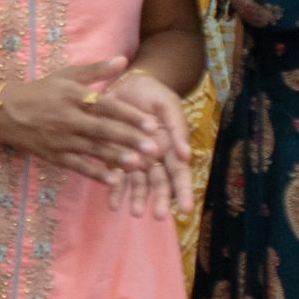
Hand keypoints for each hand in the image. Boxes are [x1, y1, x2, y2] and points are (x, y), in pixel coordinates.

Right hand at [0, 56, 163, 186]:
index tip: (152, 123)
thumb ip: (96, 70)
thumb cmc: (41, 91)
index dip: (130, 115)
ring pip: (93, 150)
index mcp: (72, 95)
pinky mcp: (54, 156)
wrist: (5, 111)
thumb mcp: (66, 75)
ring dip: (116, 158)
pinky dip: (96, 174)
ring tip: (139, 165)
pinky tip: (114, 180)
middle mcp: (68, 117)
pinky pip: (78, 166)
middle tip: (154, 147)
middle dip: (129, 139)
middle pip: (103, 129)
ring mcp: (61, 139)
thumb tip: (123, 60)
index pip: (106, 105)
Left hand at [99, 71, 193, 219]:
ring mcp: (133, 158)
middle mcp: (153, 158)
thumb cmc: (154, 95)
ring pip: (138, 183)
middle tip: (158, 216)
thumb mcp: (169, 106)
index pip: (179, 174)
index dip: (183, 192)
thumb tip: (186, 154)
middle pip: (159, 184)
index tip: (186, 209)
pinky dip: (114, 189)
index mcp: (171, 148)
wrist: (127, 82)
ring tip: (134, 213)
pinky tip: (112, 203)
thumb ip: (178, 128)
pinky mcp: (113, 154)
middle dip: (159, 201)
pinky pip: (114, 175)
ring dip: (137, 198)